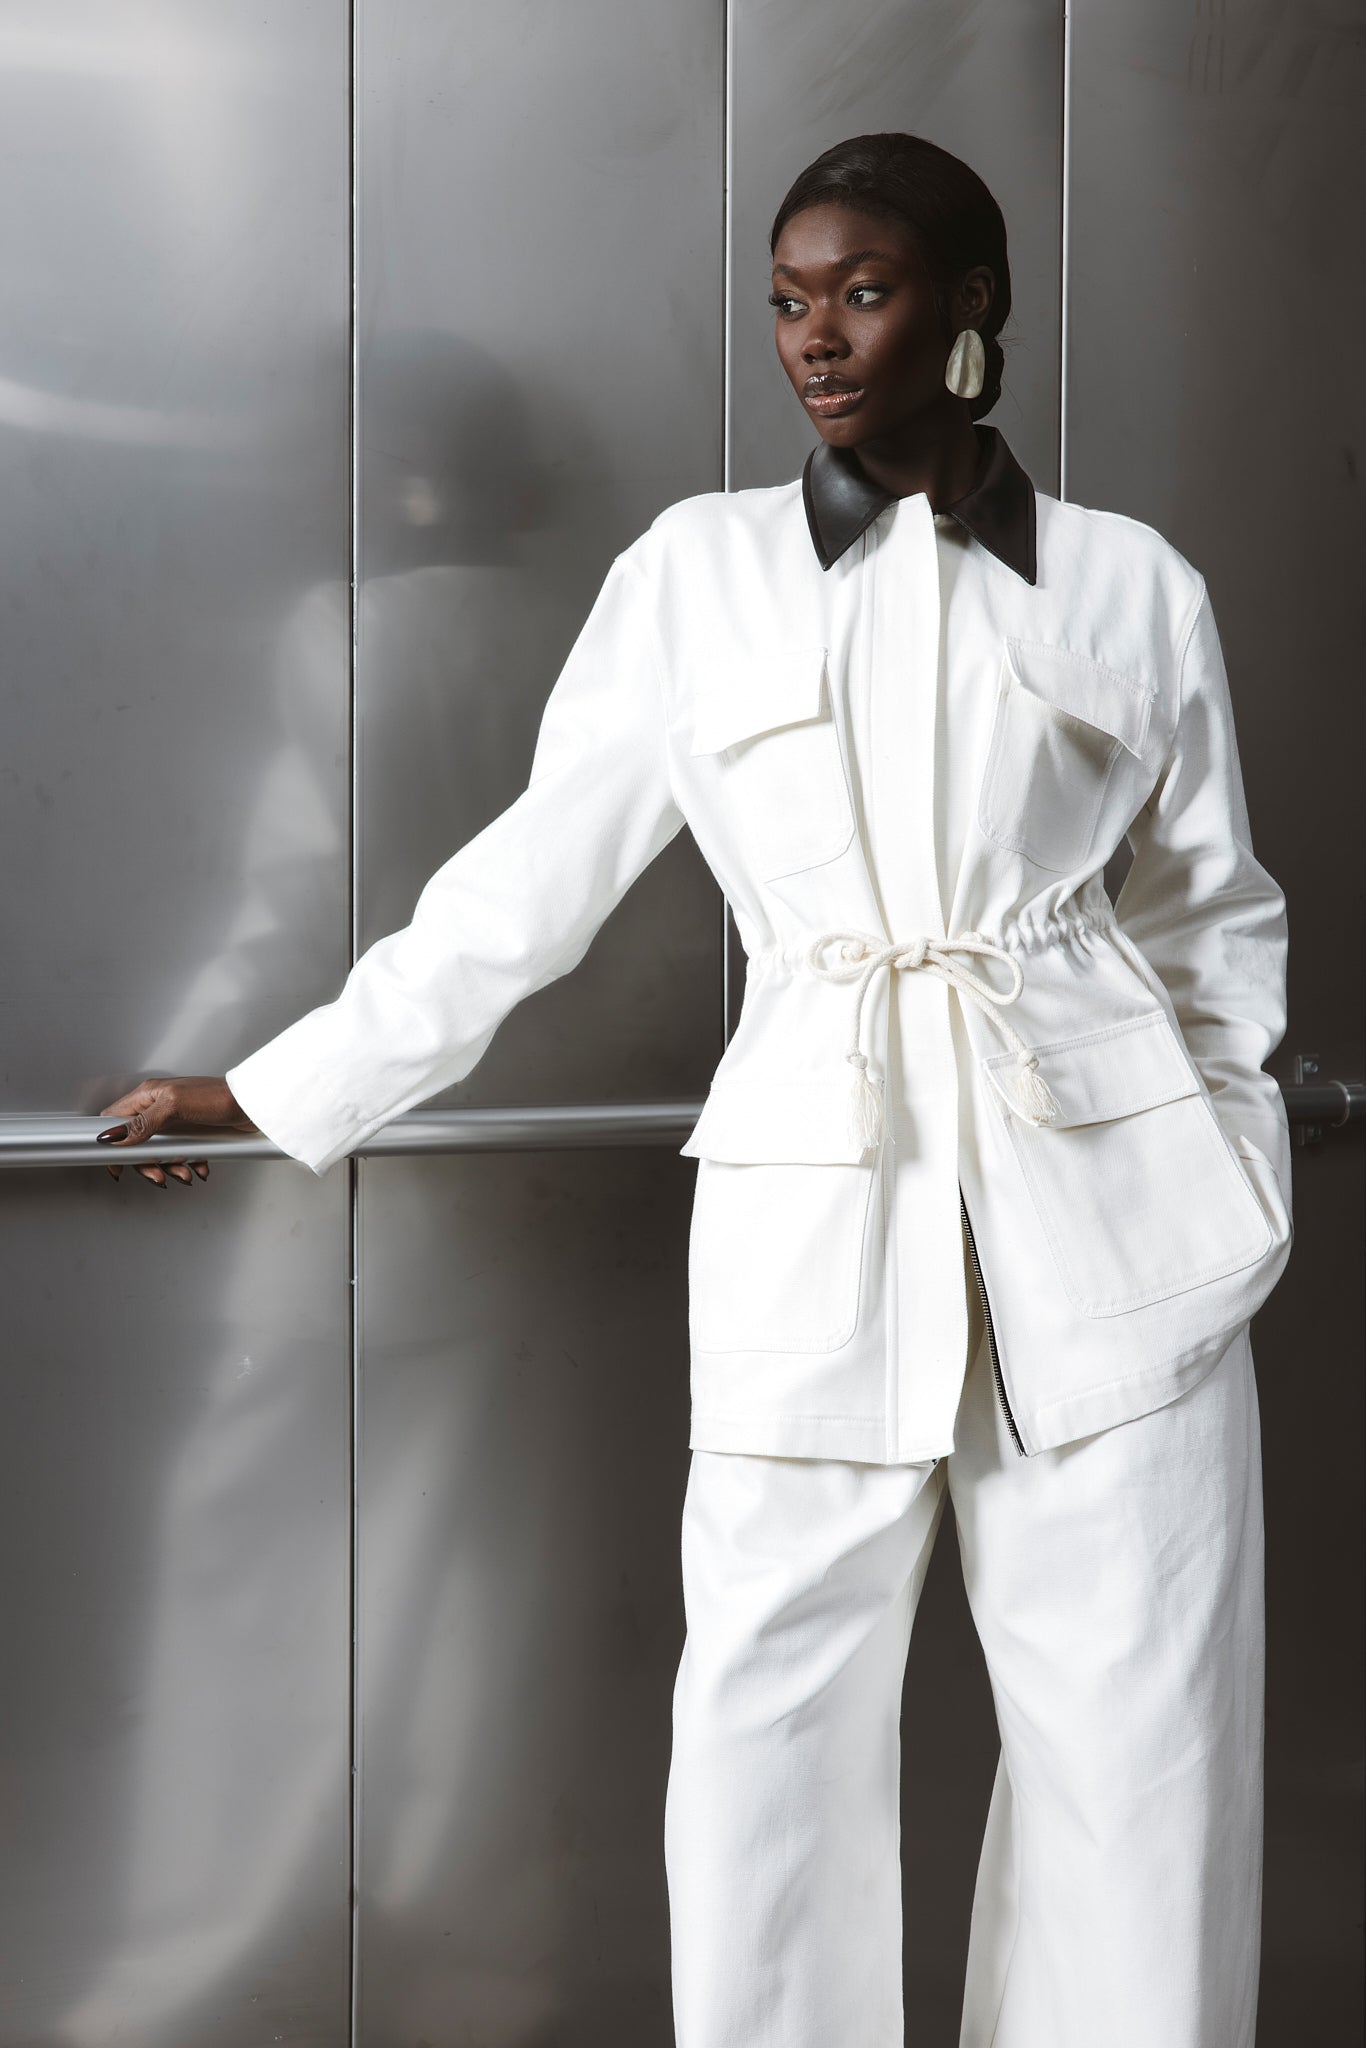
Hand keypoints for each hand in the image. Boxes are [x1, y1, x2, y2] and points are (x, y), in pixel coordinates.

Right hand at [97, 1077, 257, 1187]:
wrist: (254, 1105)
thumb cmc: (219, 1096)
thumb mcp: (174, 1107)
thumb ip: (144, 1123)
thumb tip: (115, 1135)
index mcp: (148, 1096)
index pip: (116, 1119)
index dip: (111, 1143)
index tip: (117, 1164)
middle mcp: (159, 1108)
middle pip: (137, 1143)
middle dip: (146, 1163)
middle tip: (158, 1175)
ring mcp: (176, 1122)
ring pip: (159, 1152)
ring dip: (170, 1167)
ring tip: (184, 1173)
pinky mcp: (192, 1133)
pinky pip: (181, 1154)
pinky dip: (188, 1164)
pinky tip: (199, 1167)